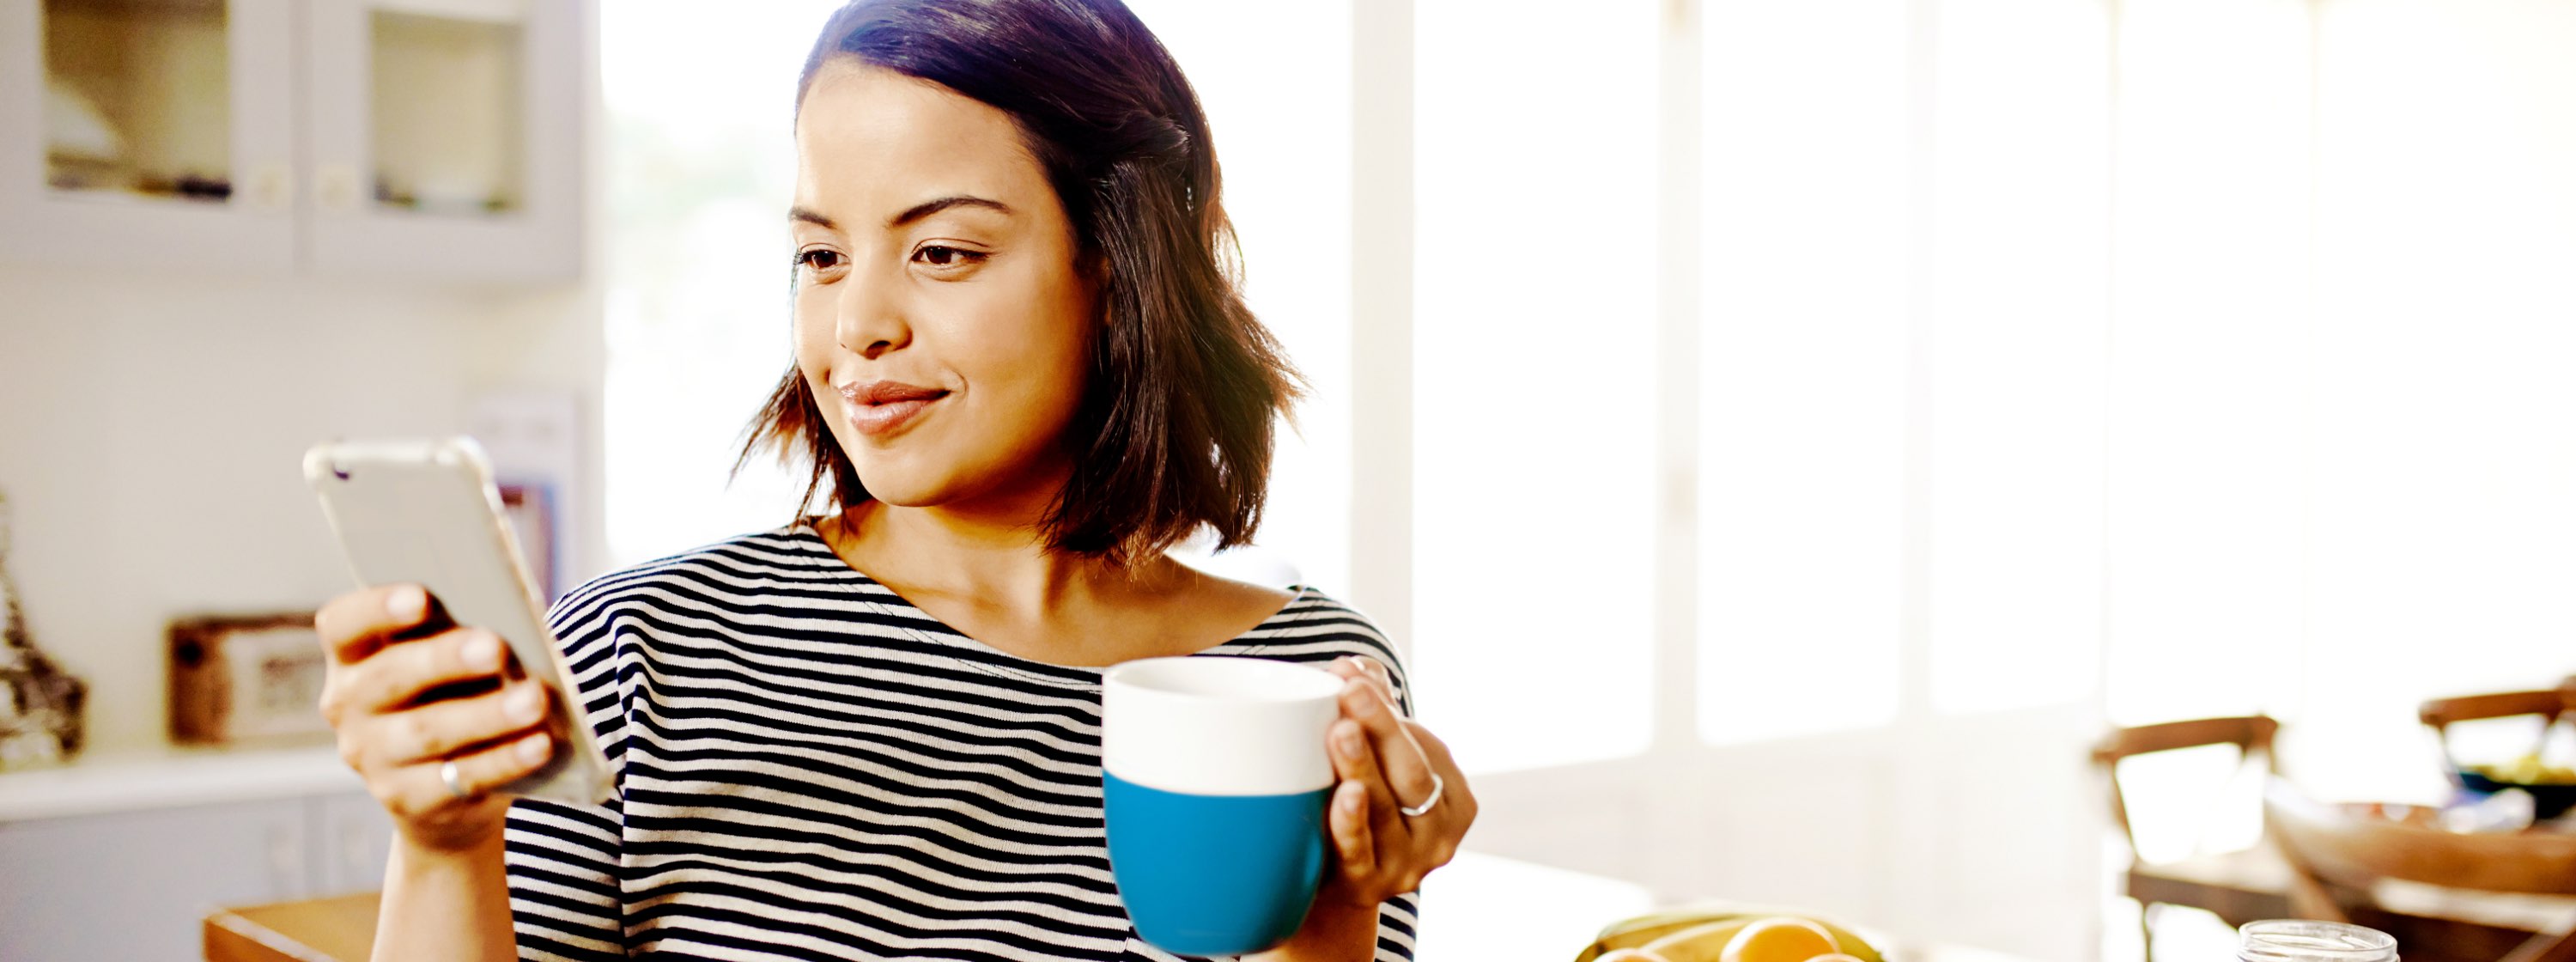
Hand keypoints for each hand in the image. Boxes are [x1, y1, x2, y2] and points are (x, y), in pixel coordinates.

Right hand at [314, 584, 558, 853]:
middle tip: (495, 647)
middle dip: (445, 659)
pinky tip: (539, 744)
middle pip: (390, 677)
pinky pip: (460, 777)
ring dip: (486, 714)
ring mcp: (373, 758)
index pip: (343, 625)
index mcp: (353, 657)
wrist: (445, 791)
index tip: (422, 598)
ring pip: (427, 731)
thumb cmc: (453, 696)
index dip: (376, 609)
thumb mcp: (448, 664)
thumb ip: (459, 640)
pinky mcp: (408, 800)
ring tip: (535, 699)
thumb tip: (512, 629)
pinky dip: (505, 760)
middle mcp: (349, 706)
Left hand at [1315, 655, 1475, 909]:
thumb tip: (1357, 664)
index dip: (1386, 709)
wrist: (1329, 887)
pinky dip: (1351, 821)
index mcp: (1455, 801)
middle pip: (1411, 773)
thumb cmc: (1362, 813)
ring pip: (1386, 808)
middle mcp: (1439, 836)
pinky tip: (1344, 793)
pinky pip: (1359, 852)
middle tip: (1350, 688)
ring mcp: (1407, 865)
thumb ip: (1373, 716)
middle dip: (1380, 726)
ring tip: (1341, 729)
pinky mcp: (1368, 888)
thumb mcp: (1378, 767)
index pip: (1424, 748)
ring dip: (1362, 764)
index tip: (1348, 672)